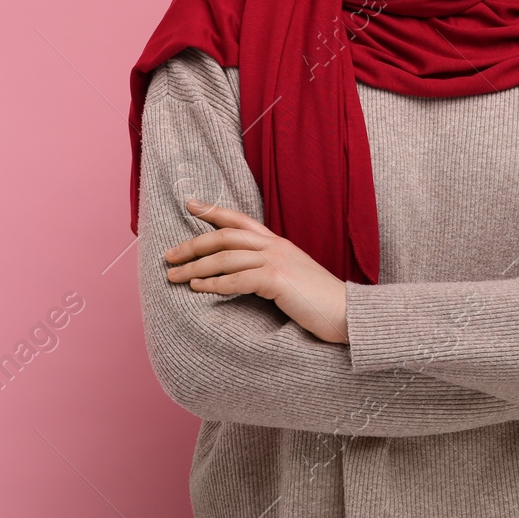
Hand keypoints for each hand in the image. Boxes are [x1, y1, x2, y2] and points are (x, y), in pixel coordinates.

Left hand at [163, 197, 349, 344]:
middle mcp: (276, 246)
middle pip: (225, 236)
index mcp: (278, 243)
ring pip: (226, 257)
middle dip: (193, 244)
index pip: (240, 220)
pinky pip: (237, 279)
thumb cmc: (320, 303)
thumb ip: (271, 269)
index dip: (213, 211)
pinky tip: (198, 289)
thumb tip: (243, 275)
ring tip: (174, 276)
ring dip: (195, 267)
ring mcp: (277, 261)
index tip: (190, 205)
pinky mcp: (278, 280)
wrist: (349, 313)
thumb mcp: (293, 277)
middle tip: (169, 256)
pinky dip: (214, 284)